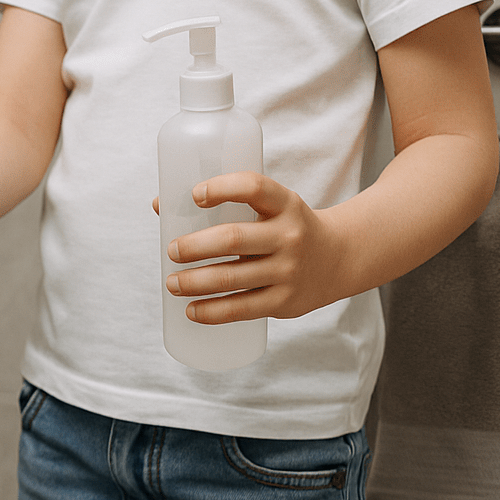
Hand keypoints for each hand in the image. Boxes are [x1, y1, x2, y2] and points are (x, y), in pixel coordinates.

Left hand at [162, 172, 353, 323]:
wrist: (338, 259)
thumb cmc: (285, 229)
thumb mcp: (270, 208)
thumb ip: (225, 204)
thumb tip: (160, 205)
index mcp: (284, 204)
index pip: (253, 187)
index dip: (222, 188)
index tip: (194, 195)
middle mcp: (289, 236)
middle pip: (232, 239)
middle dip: (194, 247)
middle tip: (172, 250)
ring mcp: (288, 271)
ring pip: (230, 277)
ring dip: (193, 282)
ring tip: (172, 282)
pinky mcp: (284, 301)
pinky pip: (241, 309)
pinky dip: (211, 312)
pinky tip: (190, 310)